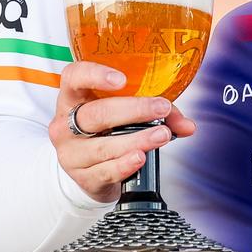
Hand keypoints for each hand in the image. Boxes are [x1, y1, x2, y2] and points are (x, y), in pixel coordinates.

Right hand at [49, 61, 198, 204]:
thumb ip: (156, 112)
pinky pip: (105, 170)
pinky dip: (125, 164)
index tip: (122, 79)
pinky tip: (140, 158)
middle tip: (161, 108)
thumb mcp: (125, 113)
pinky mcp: (81, 177)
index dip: (95, 75)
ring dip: (137, 139)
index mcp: (73, 97)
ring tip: (162, 135)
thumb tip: (186, 124)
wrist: (89, 170)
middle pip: (95, 114)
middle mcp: (65, 124)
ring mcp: (71, 152)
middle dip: (133, 110)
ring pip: (103, 146)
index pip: (73, 77)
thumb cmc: (108, 130)